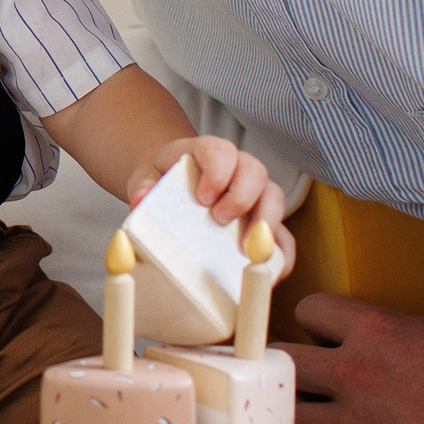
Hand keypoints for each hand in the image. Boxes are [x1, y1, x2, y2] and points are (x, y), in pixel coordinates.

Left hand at [129, 136, 295, 273]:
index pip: (221, 152)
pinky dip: (280, 252)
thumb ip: (143, 186)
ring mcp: (254, 192)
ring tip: (245, 249)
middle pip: (254, 170)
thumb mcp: (146, 178)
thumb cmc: (162, 180)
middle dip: (241, 197)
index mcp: (207, 152)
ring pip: (274, 196)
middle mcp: (238, 167)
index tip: (203, 197)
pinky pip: (282, 234)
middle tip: (220, 220)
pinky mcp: (262, 220)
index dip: (217, 172)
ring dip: (265, 221)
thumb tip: (141, 199)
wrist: (170, 183)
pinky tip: (269, 272)